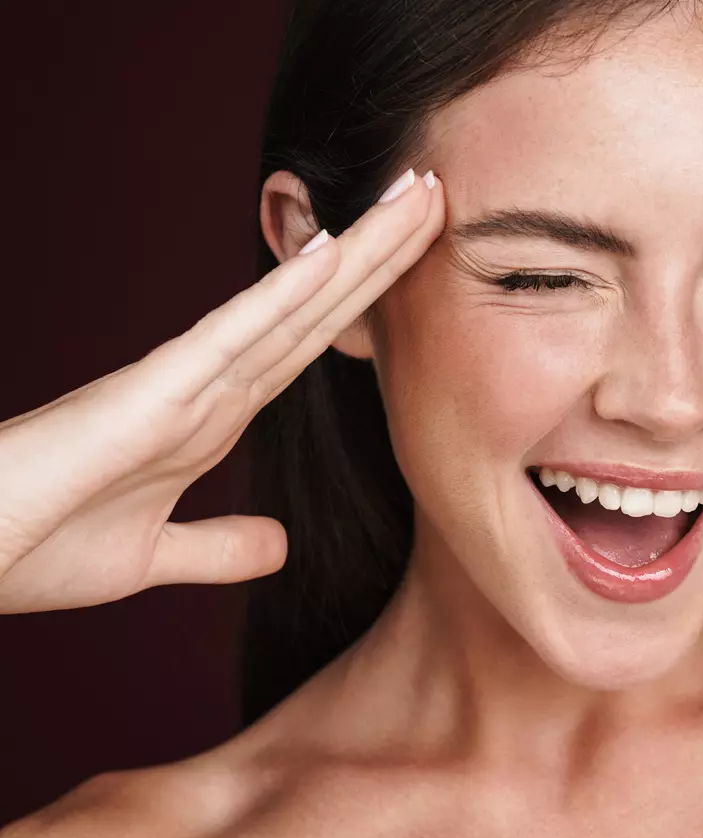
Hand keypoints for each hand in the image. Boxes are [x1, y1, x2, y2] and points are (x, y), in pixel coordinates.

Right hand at [0, 168, 442, 612]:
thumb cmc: (33, 547)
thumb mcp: (154, 557)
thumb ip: (218, 544)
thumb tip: (278, 545)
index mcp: (215, 416)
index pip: (313, 344)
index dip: (369, 300)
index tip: (420, 258)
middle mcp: (211, 385)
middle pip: (319, 309)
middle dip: (384, 255)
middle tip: (440, 193)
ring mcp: (184, 381)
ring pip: (293, 304)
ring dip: (359, 251)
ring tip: (418, 195)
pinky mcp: (150, 392)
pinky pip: (232, 334)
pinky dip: (284, 294)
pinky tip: (334, 251)